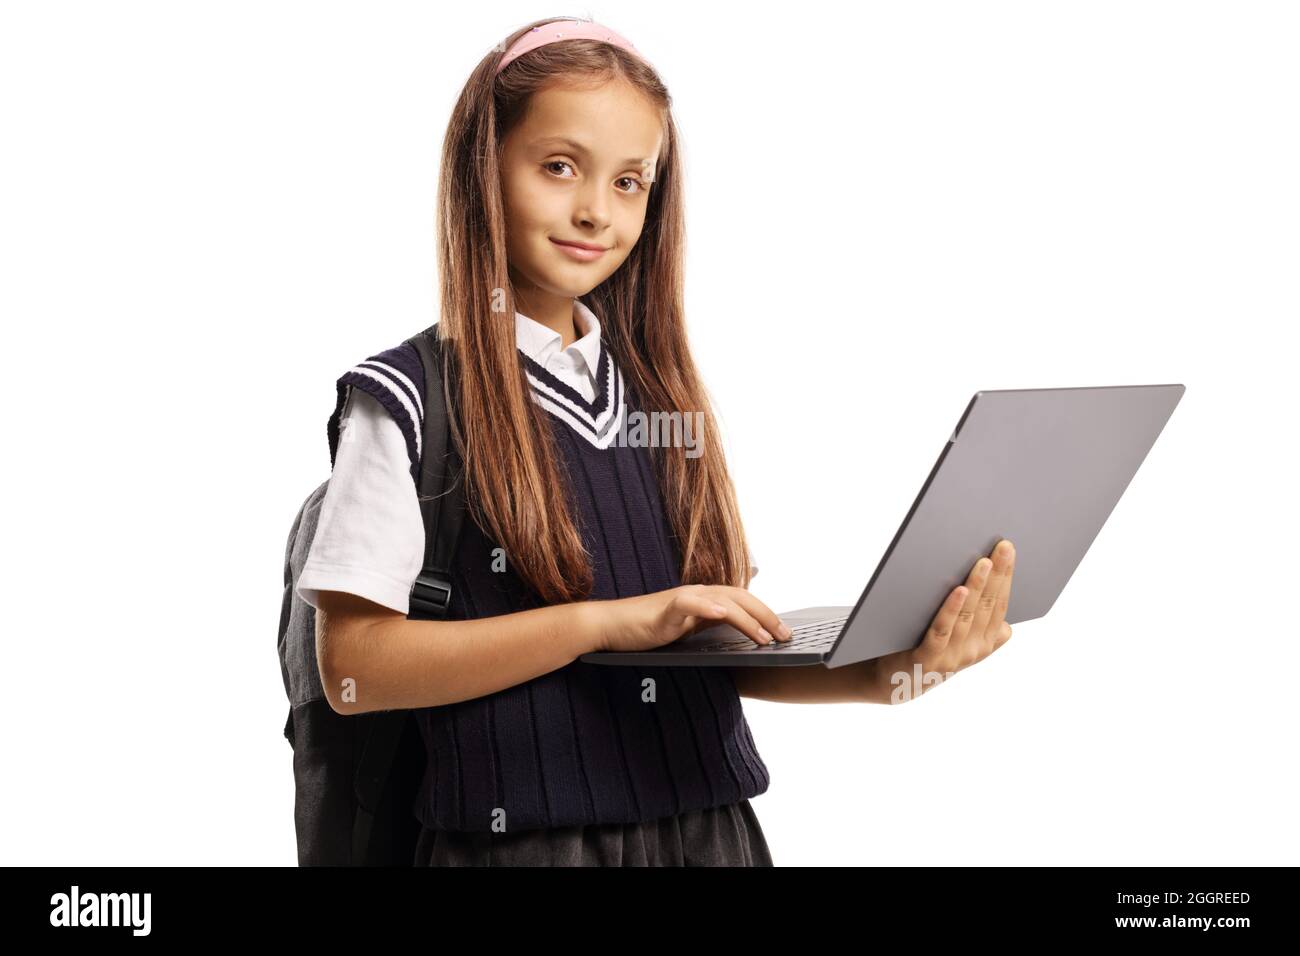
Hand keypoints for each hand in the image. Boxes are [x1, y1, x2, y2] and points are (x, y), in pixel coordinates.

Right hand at [597, 584, 792, 652]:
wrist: (612, 626)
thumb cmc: (648, 630)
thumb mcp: (687, 631)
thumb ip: (710, 629)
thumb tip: (738, 638)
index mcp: (706, 600)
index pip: (744, 602)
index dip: (767, 614)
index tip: (785, 633)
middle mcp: (699, 594)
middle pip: (741, 598)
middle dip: (767, 616)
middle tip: (786, 636)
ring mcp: (683, 599)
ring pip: (723, 601)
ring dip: (747, 617)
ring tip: (764, 636)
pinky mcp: (665, 608)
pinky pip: (690, 603)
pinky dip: (709, 606)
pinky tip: (723, 614)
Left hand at [869, 538, 1015, 702]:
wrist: (893, 682)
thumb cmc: (928, 649)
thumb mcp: (960, 639)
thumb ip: (981, 623)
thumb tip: (999, 595)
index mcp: (984, 643)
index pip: (999, 605)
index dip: (1005, 577)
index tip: (1008, 549)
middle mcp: (972, 651)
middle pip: (987, 607)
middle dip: (997, 574)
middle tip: (1002, 547)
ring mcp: (951, 657)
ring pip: (968, 616)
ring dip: (976, 587)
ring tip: (982, 563)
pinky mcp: (927, 659)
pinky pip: (941, 631)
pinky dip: (951, 610)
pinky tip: (957, 590)